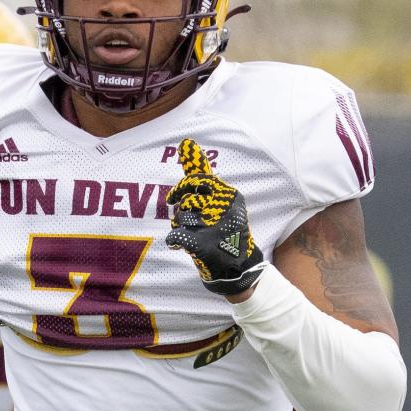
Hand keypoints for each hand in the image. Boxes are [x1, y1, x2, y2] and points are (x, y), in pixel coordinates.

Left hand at [165, 138, 264, 295]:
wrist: (236, 267)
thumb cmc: (225, 230)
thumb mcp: (220, 200)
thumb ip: (202, 175)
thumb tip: (186, 143)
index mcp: (229, 195)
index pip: (199, 180)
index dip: (183, 187)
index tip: (173, 197)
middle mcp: (222, 208)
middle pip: (187, 200)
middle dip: (181, 207)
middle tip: (181, 215)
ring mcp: (212, 227)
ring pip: (180, 218)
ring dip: (180, 226)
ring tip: (193, 233)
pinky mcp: (202, 246)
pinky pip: (176, 237)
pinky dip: (175, 241)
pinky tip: (180, 245)